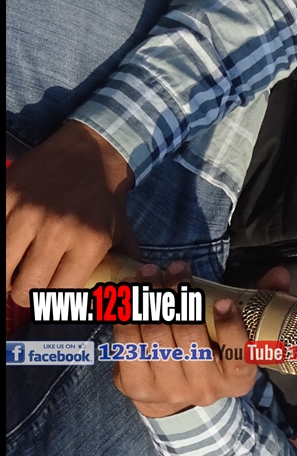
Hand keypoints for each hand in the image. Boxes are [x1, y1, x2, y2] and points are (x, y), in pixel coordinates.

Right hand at [6, 120, 137, 305]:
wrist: (90, 153)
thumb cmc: (105, 201)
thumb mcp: (122, 234)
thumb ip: (123, 268)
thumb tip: (125, 300)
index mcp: (89, 244)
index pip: (57, 295)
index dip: (48, 301)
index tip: (46, 296)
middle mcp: (57, 231)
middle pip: (24, 287)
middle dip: (24, 293)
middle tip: (26, 283)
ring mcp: (27, 213)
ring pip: (0, 267)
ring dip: (5, 273)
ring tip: (14, 266)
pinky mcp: (6, 196)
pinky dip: (0, 244)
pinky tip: (10, 242)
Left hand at [113, 261, 257, 417]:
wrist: (177, 398)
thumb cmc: (216, 354)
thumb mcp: (243, 333)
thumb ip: (262, 303)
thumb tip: (280, 273)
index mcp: (238, 377)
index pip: (237, 354)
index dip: (230, 328)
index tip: (225, 302)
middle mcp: (204, 389)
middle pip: (188, 339)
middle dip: (180, 297)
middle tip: (178, 268)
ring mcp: (167, 390)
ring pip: (155, 337)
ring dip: (151, 299)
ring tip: (151, 273)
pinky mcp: (135, 386)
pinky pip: (128, 343)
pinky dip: (127, 313)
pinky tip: (131, 291)